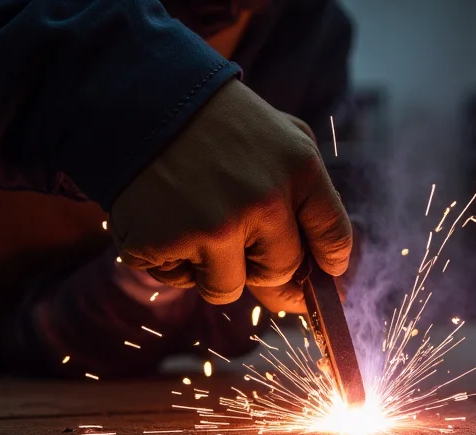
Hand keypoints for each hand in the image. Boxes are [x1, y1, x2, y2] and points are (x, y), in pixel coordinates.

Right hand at [109, 79, 352, 304]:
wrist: (141, 102)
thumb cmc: (219, 126)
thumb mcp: (282, 136)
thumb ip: (309, 194)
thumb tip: (326, 269)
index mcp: (298, 169)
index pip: (334, 240)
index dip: (327, 266)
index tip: (320, 274)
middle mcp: (262, 201)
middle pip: (280, 273)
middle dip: (261, 264)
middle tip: (234, 229)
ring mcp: (212, 227)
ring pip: (227, 290)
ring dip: (212, 268)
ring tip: (194, 219)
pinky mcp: (163, 244)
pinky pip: (179, 281)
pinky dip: (171, 260)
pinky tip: (164, 219)